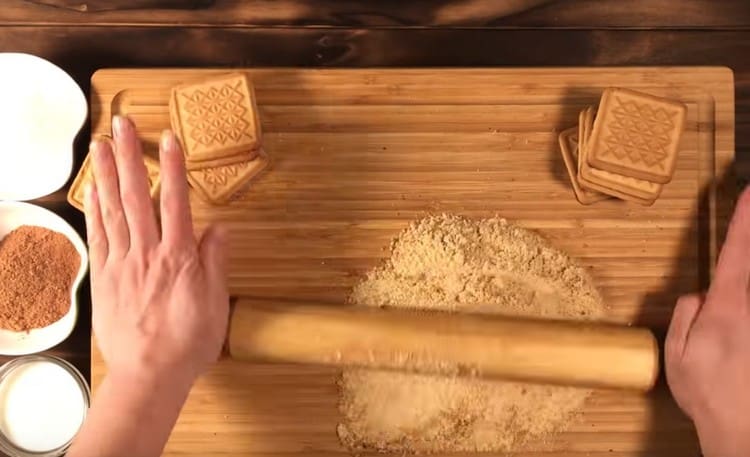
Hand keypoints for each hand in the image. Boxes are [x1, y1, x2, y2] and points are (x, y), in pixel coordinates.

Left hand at [84, 115, 228, 387]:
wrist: (149, 374)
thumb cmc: (188, 342)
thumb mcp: (215, 302)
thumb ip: (216, 261)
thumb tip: (220, 228)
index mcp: (180, 258)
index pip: (176, 203)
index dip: (172, 169)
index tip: (170, 140)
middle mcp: (148, 253)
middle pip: (137, 196)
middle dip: (131, 157)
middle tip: (123, 125)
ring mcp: (123, 264)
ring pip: (114, 211)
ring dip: (107, 175)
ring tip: (101, 145)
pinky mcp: (106, 278)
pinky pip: (100, 237)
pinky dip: (95, 211)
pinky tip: (93, 190)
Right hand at [666, 187, 749, 456]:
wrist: (744, 428)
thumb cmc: (708, 393)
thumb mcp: (677, 354)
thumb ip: (685, 316)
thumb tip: (698, 295)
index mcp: (727, 306)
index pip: (737, 251)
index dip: (744, 220)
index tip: (749, 193)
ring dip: (749, 271)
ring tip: (735, 290)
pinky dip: (747, 303)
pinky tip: (740, 316)